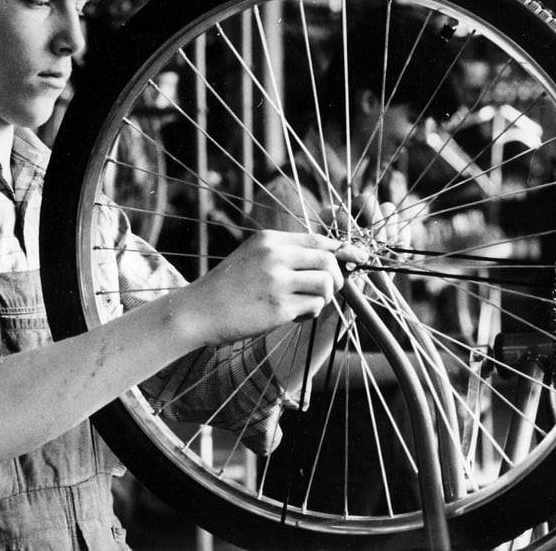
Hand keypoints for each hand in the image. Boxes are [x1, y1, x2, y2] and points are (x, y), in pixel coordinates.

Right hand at [182, 230, 365, 346]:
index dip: (342, 249)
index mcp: (269, 239)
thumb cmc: (227, 286)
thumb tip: (329, 257)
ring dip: (324, 297)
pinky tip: (292, 315)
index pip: (318, 239)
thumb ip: (285, 253)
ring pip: (326, 284)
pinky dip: (309, 313)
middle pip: (328, 260)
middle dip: (337, 277)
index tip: (357, 257)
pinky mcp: (278, 307)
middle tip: (329, 290)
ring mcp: (277, 281)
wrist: (198, 311)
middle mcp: (275, 256)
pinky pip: (314, 307)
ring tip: (305, 304)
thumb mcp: (253, 255)